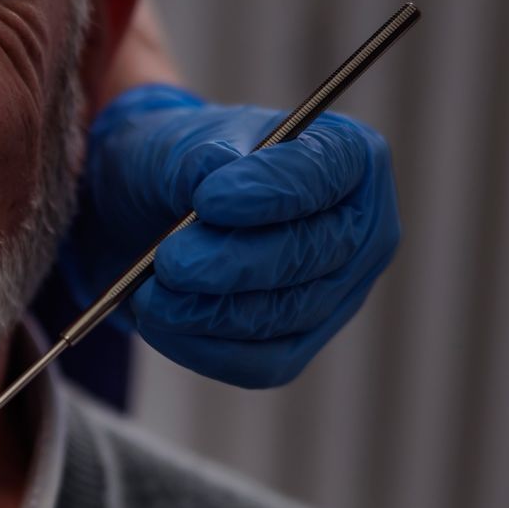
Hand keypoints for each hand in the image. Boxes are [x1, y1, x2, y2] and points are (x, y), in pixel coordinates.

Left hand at [82, 84, 399, 387]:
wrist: (150, 216)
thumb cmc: (179, 168)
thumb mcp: (179, 144)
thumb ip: (200, 159)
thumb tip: (213, 174)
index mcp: (347, 157)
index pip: (323, 175)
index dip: (271, 191)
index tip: (209, 200)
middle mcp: (358, 230)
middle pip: (311, 255)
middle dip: (233, 264)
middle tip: (170, 261)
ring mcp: (335, 294)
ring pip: (284, 315)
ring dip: (210, 310)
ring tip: (150, 294)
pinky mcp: (299, 344)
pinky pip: (262, 363)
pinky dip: (205, 349)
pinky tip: (160, 325)